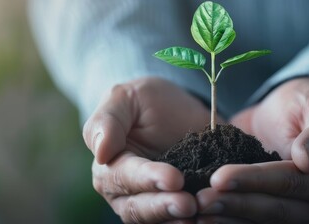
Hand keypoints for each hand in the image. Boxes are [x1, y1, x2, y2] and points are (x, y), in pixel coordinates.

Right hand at [83, 77, 218, 223]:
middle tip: (189, 204)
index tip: (174, 178)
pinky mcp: (174, 210)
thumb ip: (107, 120)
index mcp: (108, 167)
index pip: (123, 178)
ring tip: (198, 212)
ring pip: (156, 220)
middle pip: (137, 208)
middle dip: (163, 207)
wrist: (180, 111)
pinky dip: (189, 221)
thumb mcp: (125, 97)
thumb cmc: (146, 102)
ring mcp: (150, 204)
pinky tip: (207, 218)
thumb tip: (101, 152)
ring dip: (175, 219)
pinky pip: (175, 221)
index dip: (147, 179)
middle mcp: (124, 193)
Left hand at [196, 77, 308, 222]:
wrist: (295, 109)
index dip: (253, 180)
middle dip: (233, 204)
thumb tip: (307, 159)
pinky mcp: (267, 207)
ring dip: (226, 216)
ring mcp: (289, 208)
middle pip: (270, 208)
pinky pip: (247, 219)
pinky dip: (225, 219)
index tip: (220, 177)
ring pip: (257, 219)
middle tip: (200, 199)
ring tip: (197, 210)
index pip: (286, 181)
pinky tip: (200, 216)